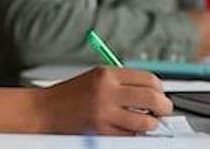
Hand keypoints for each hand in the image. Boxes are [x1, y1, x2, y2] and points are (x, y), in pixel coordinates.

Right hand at [35, 67, 171, 134]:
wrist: (45, 110)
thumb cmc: (70, 94)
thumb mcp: (95, 77)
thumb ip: (122, 81)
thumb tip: (152, 91)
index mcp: (107, 74)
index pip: (149, 79)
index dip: (160, 88)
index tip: (160, 94)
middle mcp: (107, 92)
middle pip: (152, 99)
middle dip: (164, 107)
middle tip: (163, 110)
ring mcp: (105, 113)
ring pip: (145, 122)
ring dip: (150, 124)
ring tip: (146, 121)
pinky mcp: (102, 131)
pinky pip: (129, 135)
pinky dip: (133, 133)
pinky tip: (127, 128)